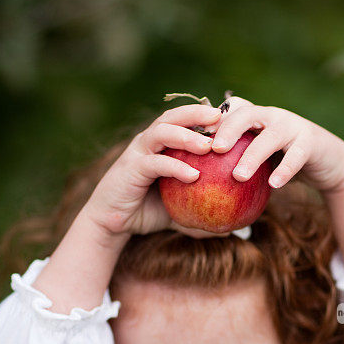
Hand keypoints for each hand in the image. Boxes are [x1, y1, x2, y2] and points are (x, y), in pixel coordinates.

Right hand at [85, 104, 222, 236]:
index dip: (205, 116)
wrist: (113, 223)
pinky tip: (194, 176)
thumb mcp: (180, 211)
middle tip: (221, 116)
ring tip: (208, 146)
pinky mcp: (131, 168)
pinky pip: (156, 163)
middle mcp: (149, 141)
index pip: (184, 121)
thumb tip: (230, 231)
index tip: (231, 119)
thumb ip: (202, 214)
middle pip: (173, 116)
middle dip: (197, 113)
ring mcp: (138, 152)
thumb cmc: (147, 212)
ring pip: (162, 132)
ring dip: (186, 135)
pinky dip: (175, 167)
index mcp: (162, 144)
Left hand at [207, 96, 343, 193]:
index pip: (230, 110)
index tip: (193, 136)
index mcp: (255, 116)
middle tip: (213, 149)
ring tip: (238, 176)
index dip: (212, 120)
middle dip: (229, 130)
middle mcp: (272, 116)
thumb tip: (197, 179)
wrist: (328, 161)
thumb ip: (237, 159)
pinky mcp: (311, 141)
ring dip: (253, 155)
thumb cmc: (284, 161)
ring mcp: (293, 125)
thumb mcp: (259, 156)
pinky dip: (285, 170)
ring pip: (271, 136)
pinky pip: (296, 155)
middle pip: (247, 114)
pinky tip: (273, 185)